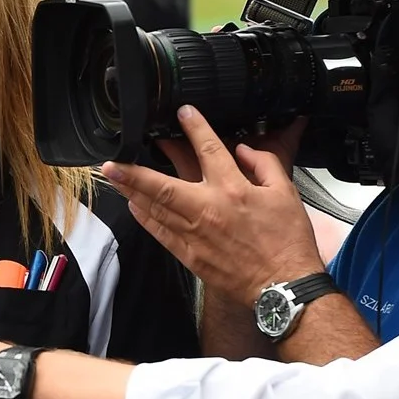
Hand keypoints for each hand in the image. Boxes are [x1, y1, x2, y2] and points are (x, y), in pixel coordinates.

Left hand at [100, 106, 324, 304]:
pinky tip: (134, 208)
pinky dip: (145, 219)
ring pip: (155, 209)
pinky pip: (161, 233)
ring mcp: (195, 234)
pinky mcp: (190, 255)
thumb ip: (265, 165)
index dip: (194, 128)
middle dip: (133, 173)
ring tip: (115, 179)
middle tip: (111, 163)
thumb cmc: (287, 241)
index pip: (209, 149)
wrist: (284, 285)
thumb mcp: (286, 194)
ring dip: (132, 193)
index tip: (183, 112)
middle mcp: (207, 210)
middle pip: (162, 185)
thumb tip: (244, 150)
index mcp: (233, 190)